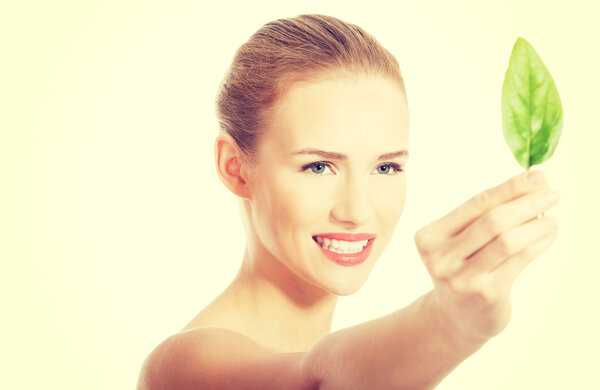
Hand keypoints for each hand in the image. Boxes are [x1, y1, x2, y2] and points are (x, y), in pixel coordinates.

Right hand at [414, 170, 559, 343]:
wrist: (455, 317)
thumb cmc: (462, 268)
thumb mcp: (460, 241)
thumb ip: (484, 216)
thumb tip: (531, 185)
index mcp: (428, 237)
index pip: (475, 204)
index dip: (509, 188)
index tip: (536, 175)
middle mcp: (440, 257)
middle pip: (492, 221)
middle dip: (526, 203)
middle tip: (552, 193)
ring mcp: (461, 278)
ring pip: (507, 241)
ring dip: (536, 225)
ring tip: (553, 217)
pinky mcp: (485, 294)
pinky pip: (519, 261)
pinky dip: (538, 244)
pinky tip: (549, 235)